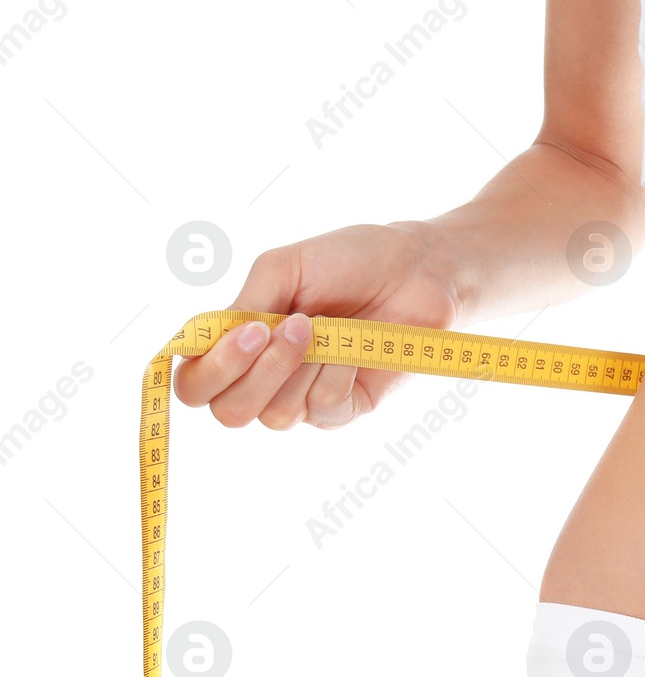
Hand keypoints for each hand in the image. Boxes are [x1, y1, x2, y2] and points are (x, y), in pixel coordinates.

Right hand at [172, 221, 464, 430]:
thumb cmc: (350, 261)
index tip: (250, 331)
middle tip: (294, 326)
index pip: (195, 382)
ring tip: (328, 329)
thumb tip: (211, 342)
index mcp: (240, 343)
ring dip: (299, 368)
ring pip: (274, 415)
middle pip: (228, 412)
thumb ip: (244, 304)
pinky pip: (321, 409)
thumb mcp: (283, 268)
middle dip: (254, 373)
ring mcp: (305, 396)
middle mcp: (266, 376)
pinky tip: (353, 349)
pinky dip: (334, 375)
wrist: (418, 269)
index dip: (210, 368)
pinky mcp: (345, 408)